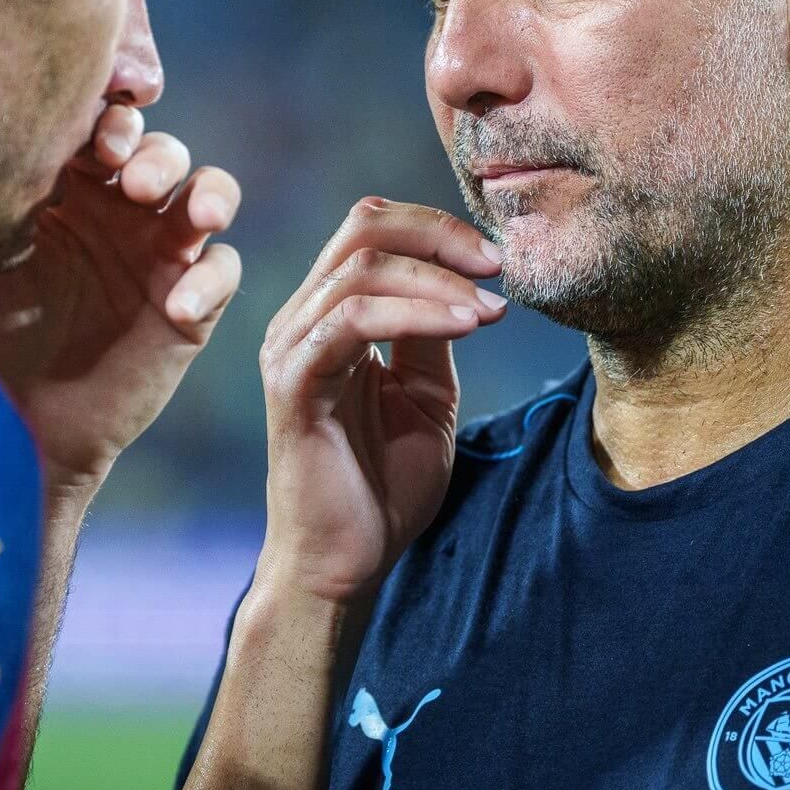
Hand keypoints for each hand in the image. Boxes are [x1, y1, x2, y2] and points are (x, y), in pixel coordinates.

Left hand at [0, 104, 241, 496]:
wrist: (14, 419)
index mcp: (71, 184)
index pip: (104, 126)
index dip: (111, 118)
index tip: (96, 140)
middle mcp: (122, 209)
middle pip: (161, 150)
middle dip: (155, 154)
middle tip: (131, 179)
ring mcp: (160, 254)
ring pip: (210, 193)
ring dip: (209, 193)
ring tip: (195, 217)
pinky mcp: (190, 306)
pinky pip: (223, 271)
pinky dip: (210, 279)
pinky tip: (179, 304)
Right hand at [255, 198, 504, 604]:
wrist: (346, 562)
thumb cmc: (381, 484)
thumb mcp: (426, 394)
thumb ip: (433, 334)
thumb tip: (469, 281)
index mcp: (330, 315)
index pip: (372, 229)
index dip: (437, 229)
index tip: (498, 260)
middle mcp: (302, 320)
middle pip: (362, 227)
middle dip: (439, 235)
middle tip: (497, 266)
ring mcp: (291, 349)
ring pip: (361, 270)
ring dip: (437, 281)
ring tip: (489, 310)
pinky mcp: (293, 384)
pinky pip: (351, 322)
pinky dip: (415, 315)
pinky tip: (465, 328)